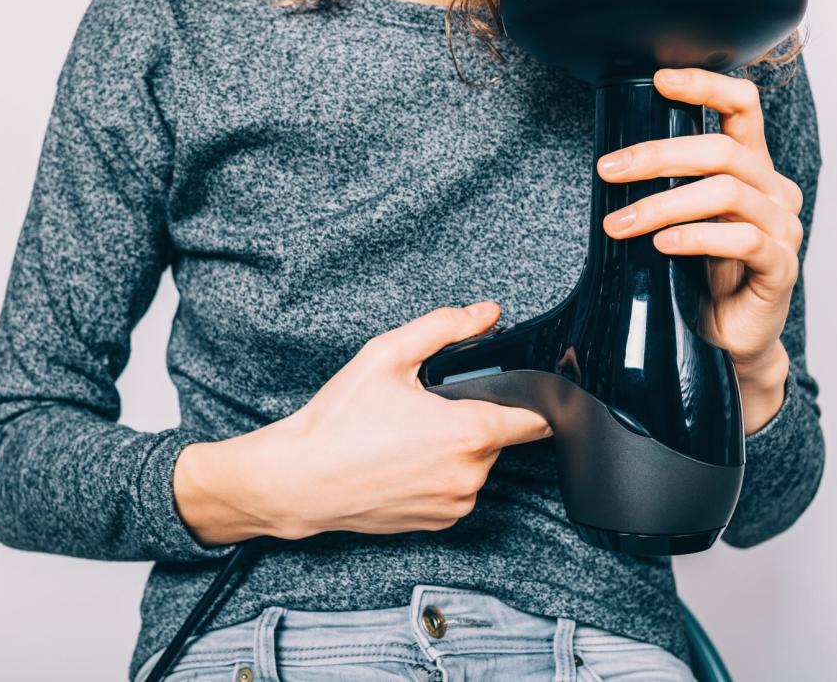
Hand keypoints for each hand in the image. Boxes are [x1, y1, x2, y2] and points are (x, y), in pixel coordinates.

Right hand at [173, 302, 551, 545]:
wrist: (299, 481)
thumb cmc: (338, 421)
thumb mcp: (387, 355)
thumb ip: (444, 327)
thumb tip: (488, 313)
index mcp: (469, 432)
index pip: (538, 420)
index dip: (533, 400)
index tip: (518, 390)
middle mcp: (471, 474)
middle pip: (500, 438)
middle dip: (474, 419)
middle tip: (427, 406)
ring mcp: (456, 503)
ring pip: (477, 465)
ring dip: (457, 448)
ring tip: (407, 435)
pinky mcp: (439, 523)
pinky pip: (456, 490)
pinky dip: (440, 474)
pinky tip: (403, 461)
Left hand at [597, 68, 800, 432]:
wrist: (725, 342)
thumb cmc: (698, 277)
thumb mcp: (677, 221)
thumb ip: (664, 186)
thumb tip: (610, 159)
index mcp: (750, 169)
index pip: (742, 107)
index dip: (705, 86)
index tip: (659, 80)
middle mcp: (773, 191)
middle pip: (723, 151)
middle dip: (658, 155)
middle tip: (608, 169)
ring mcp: (782, 229)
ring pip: (727, 193)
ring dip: (662, 204)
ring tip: (617, 225)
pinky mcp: (780, 268)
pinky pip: (742, 241)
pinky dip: (696, 238)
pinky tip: (661, 246)